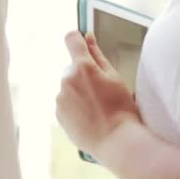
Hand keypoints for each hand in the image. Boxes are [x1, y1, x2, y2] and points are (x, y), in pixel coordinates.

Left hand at [56, 31, 141, 159]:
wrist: (116, 141)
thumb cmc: (121, 109)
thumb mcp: (115, 77)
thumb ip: (97, 54)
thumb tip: (87, 37)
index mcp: (82, 67)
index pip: (71, 39)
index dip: (78, 39)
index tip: (84, 44)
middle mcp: (66, 80)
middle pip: (72, 67)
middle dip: (83, 73)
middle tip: (102, 91)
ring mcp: (60, 97)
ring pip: (69, 86)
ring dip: (79, 91)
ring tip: (97, 107)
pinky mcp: (58, 113)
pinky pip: (65, 102)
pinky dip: (75, 105)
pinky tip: (90, 116)